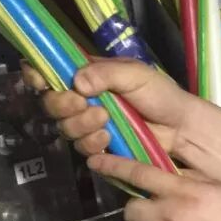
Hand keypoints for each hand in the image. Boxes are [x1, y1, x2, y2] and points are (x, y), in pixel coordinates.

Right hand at [21, 58, 203, 160]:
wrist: (182, 129)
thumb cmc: (161, 95)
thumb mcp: (135, 74)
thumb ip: (105, 74)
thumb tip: (77, 82)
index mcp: (88, 76)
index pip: (50, 72)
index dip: (37, 74)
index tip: (39, 79)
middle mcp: (83, 100)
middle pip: (51, 104)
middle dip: (61, 104)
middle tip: (81, 102)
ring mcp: (90, 126)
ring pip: (65, 128)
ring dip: (80, 124)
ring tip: (105, 120)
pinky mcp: (100, 149)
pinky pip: (83, 149)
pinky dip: (92, 144)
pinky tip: (108, 139)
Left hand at [89, 153, 220, 220]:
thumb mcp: (219, 189)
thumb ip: (190, 181)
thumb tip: (168, 175)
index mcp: (182, 193)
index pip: (139, 174)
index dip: (114, 166)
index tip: (96, 161)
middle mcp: (168, 217)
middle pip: (130, 209)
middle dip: (138, 207)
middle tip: (156, 209)